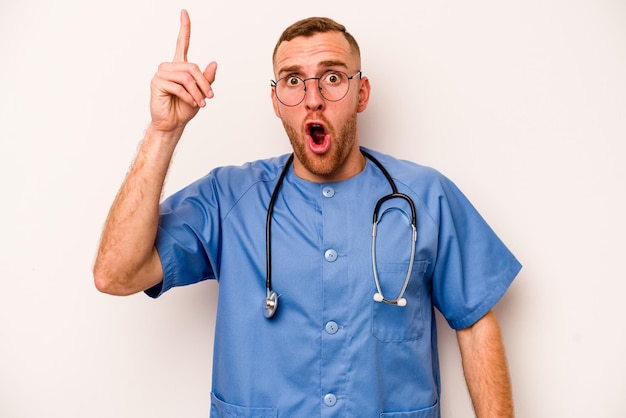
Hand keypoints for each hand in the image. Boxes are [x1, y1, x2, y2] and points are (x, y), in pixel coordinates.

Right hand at [149, 10, 216, 133]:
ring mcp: (161, 74)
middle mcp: (169, 67)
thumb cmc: (184, 109)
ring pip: (186, 77)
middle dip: (204, 83)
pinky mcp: (157, 83)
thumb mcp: (201, 93)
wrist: (172, 124)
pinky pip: (178, 86)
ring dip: (197, 92)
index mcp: (179, 67)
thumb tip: (214, 63)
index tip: (184, 12)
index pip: (182, 43)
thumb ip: (207, 79)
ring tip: (200, 103)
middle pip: (192, 67)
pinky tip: (191, 103)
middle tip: (209, 97)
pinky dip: (188, 96)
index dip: (184, 28)